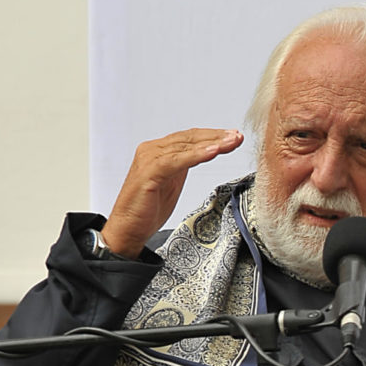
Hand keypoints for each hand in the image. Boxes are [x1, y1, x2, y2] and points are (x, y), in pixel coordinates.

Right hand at [99, 128, 244, 257]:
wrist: (127, 229)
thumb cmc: (147, 209)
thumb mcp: (172, 183)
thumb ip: (183, 166)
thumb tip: (202, 155)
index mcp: (158, 151)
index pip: (190, 138)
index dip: (213, 136)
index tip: (234, 137)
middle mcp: (152, 149)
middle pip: (190, 138)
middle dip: (217, 136)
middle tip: (238, 137)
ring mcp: (149, 159)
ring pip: (186, 146)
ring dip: (212, 143)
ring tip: (232, 142)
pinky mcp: (149, 172)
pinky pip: (176, 160)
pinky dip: (196, 155)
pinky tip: (213, 151)